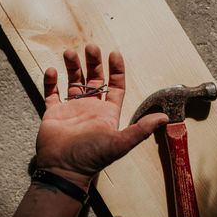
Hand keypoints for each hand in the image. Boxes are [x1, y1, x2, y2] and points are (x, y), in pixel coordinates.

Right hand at [36, 45, 167, 189]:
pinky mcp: (54, 113)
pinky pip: (52, 93)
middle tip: (90, 47)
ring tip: (69, 52)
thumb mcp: (120, 142)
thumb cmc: (91, 157)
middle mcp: (90, 108)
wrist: (63, 169)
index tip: (114, 53)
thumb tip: (165, 118)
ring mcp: (72, 109)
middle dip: (93, 62)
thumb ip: (141, 129)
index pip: (114, 86)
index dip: (116, 69)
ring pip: (73, 82)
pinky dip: (51, 81)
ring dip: (72, 66)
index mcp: (107, 112)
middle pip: (94, 79)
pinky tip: (52, 70)